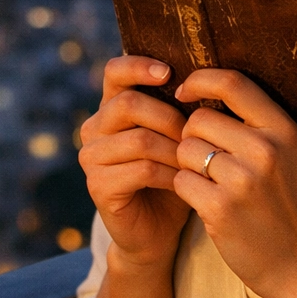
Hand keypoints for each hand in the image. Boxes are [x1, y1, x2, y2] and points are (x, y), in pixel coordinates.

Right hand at [79, 56, 193, 268]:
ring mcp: (91, 158)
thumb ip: (178, 107)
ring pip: (139, 139)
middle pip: (129, 104)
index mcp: (111, 108)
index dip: (139, 66)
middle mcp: (94, 128)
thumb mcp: (176, 136)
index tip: (169, 72)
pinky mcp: (98, 186)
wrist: (158, 231)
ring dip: (175, 150)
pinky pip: (141, 169)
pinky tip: (184, 181)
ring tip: (195, 161)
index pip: (115, 71)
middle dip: (170, 118)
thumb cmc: (173, 175)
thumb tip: (205, 74)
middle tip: (195, 135)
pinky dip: (170, 174)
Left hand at [172, 69, 296, 297]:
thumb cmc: (290, 205)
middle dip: (192, 136)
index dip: (199, 80)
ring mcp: (243, 180)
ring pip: (185, 149)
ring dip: (187, 165)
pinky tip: (205, 201)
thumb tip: (211, 87)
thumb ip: (260, 123)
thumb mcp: (291, 154)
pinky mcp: (220, 208)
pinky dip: (186, 189)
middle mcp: (264, 150)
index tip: (184, 91)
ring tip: (210, 182)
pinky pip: (181, 180)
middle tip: (206, 160)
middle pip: (198, 119)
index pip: (232, 83)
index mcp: (283, 130)